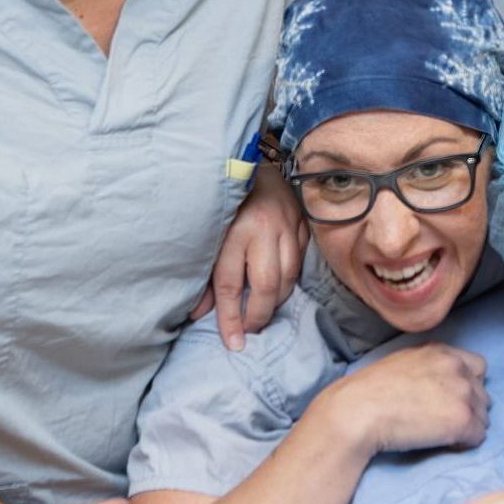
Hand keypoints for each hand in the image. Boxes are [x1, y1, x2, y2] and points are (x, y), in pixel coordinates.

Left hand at [192, 161, 306, 349]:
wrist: (252, 160)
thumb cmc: (225, 201)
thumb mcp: (209, 234)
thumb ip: (206, 273)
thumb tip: (200, 313)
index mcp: (234, 229)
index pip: (230, 283)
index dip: (229, 317)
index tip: (233, 342)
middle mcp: (264, 228)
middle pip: (266, 285)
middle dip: (258, 315)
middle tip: (250, 331)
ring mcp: (288, 225)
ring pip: (289, 277)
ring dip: (276, 300)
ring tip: (263, 311)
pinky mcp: (303, 223)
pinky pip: (301, 260)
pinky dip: (291, 279)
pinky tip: (280, 288)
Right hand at [315, 344, 488, 457]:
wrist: (358, 410)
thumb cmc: (370, 391)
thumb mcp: (404, 363)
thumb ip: (429, 367)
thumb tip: (440, 387)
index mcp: (443, 352)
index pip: (479, 367)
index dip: (467, 385)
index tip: (450, 399)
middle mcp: (458, 368)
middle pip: (482, 395)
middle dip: (468, 408)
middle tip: (441, 421)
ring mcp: (462, 393)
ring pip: (483, 417)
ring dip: (467, 427)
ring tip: (439, 433)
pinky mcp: (462, 420)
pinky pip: (478, 437)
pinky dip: (463, 444)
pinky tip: (441, 444)